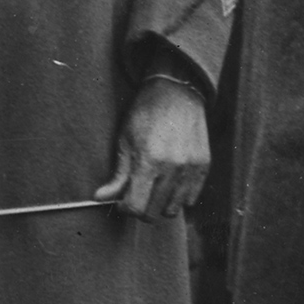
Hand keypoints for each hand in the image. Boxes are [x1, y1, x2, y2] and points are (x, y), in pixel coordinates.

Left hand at [95, 78, 209, 219]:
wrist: (177, 92)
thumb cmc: (146, 114)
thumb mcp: (125, 141)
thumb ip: (117, 175)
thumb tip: (99, 198)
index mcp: (149, 162)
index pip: (137, 206)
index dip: (126, 208)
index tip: (123, 200)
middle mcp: (172, 168)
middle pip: (154, 212)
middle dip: (142, 207)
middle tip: (137, 193)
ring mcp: (190, 168)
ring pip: (173, 209)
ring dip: (161, 205)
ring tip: (154, 188)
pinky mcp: (203, 166)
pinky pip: (192, 198)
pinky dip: (180, 197)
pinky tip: (171, 184)